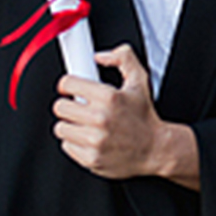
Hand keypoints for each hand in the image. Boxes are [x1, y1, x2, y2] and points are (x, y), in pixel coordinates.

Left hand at [52, 44, 196, 185]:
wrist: (156, 149)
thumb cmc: (145, 118)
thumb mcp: (140, 82)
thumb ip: (124, 58)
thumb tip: (101, 56)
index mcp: (109, 97)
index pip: (68, 83)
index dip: (68, 84)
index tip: (70, 89)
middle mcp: (100, 118)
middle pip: (60, 106)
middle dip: (68, 105)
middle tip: (79, 108)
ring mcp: (94, 140)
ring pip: (61, 127)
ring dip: (70, 125)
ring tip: (85, 124)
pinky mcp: (90, 158)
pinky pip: (67, 145)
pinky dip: (75, 142)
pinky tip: (89, 139)